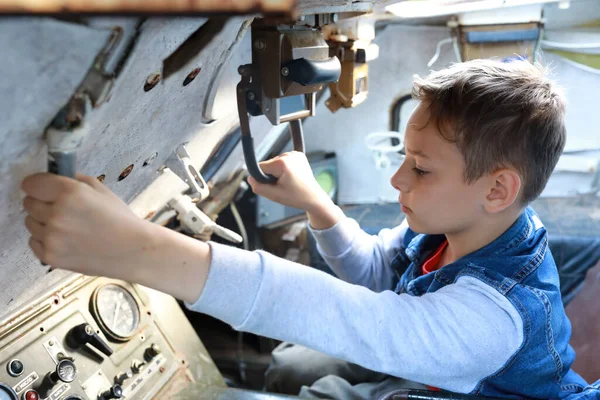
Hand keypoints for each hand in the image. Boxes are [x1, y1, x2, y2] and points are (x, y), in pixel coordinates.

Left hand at [21, 173, 153, 275]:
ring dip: (42, 222)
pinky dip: (45, 240)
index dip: (39, 185)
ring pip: (29, 222)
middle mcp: (56, 214)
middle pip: (27, 203)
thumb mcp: (101, 190)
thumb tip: (54, 177)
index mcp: (69, 192)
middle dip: (41, 203)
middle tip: (62, 209)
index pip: (30, 183)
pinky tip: (65, 240)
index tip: (47, 189)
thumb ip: (74, 180)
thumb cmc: (120, 219)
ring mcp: (51, 237)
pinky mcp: (50, 256)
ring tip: (67, 226)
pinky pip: (34, 242)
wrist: (132, 250)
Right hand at [248, 152, 328, 211]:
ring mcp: (295, 154)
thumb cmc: (296, 197)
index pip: (260, 167)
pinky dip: (285, 169)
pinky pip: (284, 162)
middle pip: (268, 165)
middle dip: (272, 176)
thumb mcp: (274, 195)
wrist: (314, 198)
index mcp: (282, 163)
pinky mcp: (299, 155)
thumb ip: (258, 187)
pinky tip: (292, 177)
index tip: (274, 186)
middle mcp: (288, 155)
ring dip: (278, 173)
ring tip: (289, 183)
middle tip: (283, 187)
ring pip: (275, 164)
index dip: (263, 179)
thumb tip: (250, 178)